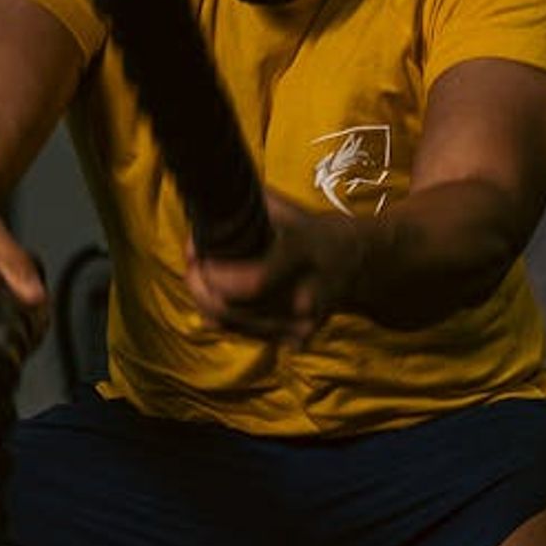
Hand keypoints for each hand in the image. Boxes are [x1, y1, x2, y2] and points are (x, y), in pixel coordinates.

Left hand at [183, 193, 364, 347]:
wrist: (354, 262)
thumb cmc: (308, 229)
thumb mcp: (282, 207)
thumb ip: (242, 207)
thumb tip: (202, 216)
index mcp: (303, 253)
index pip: (252, 282)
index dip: (215, 275)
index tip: (197, 253)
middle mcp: (307, 293)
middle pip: (236, 309)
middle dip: (202, 290)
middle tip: (191, 268)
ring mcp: (305, 322)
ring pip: (236, 326)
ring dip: (207, 304)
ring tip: (199, 279)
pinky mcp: (299, 339)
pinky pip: (247, 335)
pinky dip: (226, 319)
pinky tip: (220, 298)